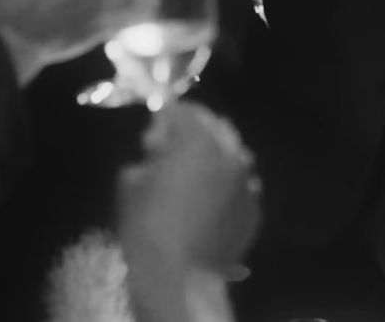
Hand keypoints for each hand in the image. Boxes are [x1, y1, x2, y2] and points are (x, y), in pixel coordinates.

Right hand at [117, 103, 260, 277]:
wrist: (180, 275)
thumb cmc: (147, 226)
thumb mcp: (130, 182)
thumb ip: (148, 153)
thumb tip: (157, 146)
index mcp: (197, 139)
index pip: (183, 109)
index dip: (166, 116)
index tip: (154, 131)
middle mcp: (230, 152)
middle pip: (215, 125)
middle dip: (194, 130)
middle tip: (172, 150)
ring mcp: (247, 179)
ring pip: (232, 152)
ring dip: (214, 155)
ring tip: (193, 175)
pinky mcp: (254, 205)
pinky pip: (240, 182)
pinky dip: (225, 182)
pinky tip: (209, 200)